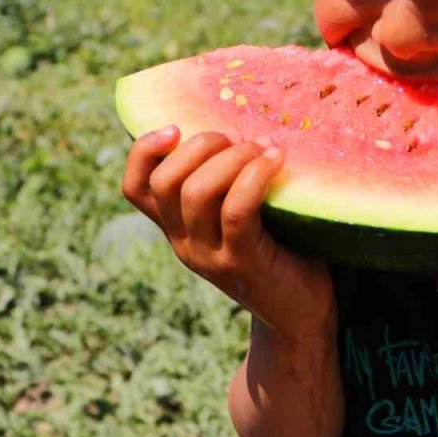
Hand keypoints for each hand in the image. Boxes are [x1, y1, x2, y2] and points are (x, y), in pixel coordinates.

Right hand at [121, 126, 334, 341]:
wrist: (302, 315)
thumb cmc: (282, 250)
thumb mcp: (244, 215)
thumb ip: (230, 182)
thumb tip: (244, 121)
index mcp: (177, 228)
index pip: (135, 188)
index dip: (144, 151)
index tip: (176, 127)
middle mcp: (184, 243)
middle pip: (166, 181)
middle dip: (202, 144)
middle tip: (241, 138)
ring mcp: (209, 256)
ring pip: (197, 192)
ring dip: (233, 157)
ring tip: (264, 148)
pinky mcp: (242, 263)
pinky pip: (237, 210)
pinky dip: (255, 176)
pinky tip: (277, 160)